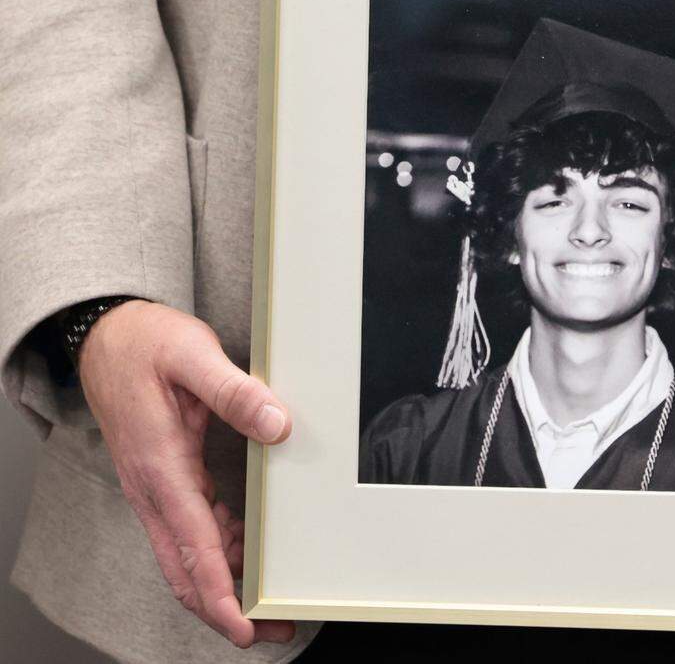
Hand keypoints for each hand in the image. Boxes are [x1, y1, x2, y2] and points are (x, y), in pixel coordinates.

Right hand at [78, 300, 295, 647]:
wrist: (107, 335)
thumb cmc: (147, 344)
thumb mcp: (193, 355)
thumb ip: (235, 391)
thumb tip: (277, 425)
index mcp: (160, 468)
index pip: (192, 547)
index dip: (219, 593)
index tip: (244, 627)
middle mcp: (153, 489)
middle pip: (186, 570)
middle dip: (225, 608)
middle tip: (271, 630)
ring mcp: (156, 489)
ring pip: (187, 555)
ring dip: (225, 583)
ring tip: (268, 601)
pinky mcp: (164, 481)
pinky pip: (190, 530)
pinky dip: (219, 550)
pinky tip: (248, 550)